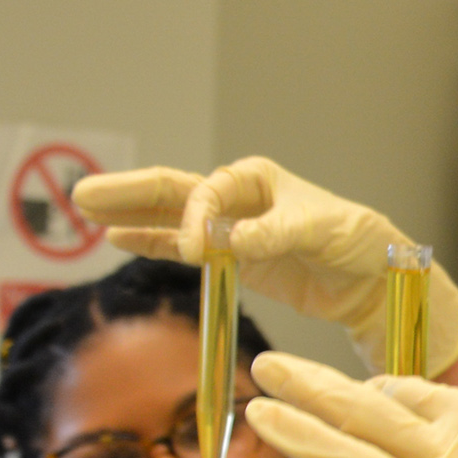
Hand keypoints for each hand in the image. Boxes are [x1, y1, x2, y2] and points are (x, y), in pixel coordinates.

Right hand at [71, 156, 457, 375]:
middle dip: (129, 193)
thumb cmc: (357, 239)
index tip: (199, 252)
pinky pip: (181, 248)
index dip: (194, 221)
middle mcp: (236, 199)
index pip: (207, 194)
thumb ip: (275, 233)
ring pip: (169, 218)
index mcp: (257, 180)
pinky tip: (118, 239)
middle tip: (84, 193)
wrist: (373, 277)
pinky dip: (152, 243)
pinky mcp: (232, 258)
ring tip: (85, 210)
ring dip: (130, 215)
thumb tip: (229, 241)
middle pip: (172, 192)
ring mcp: (229, 229)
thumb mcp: (322, 229)